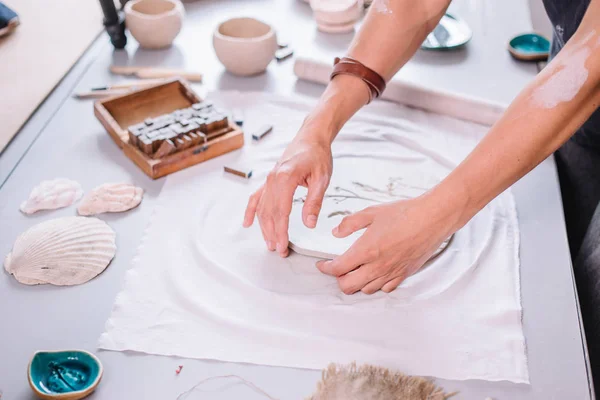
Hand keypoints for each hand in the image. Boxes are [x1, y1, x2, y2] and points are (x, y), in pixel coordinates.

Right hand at [243, 120, 333, 256]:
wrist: (311, 137)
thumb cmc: (318, 155)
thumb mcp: (322, 178)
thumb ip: (314, 202)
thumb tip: (309, 224)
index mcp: (286, 179)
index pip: (281, 212)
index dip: (281, 231)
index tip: (283, 246)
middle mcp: (273, 179)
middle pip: (269, 213)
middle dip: (272, 234)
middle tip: (279, 251)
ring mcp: (269, 179)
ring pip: (262, 208)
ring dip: (264, 227)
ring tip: (269, 244)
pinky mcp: (269, 179)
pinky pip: (256, 197)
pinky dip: (250, 211)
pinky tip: (247, 223)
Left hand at [316, 194, 458, 293]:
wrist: (433, 218)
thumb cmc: (405, 213)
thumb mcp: (371, 213)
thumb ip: (350, 224)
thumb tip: (336, 232)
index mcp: (366, 250)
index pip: (338, 269)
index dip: (325, 268)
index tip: (322, 264)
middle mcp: (377, 266)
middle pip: (348, 286)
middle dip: (338, 278)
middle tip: (338, 268)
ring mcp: (392, 273)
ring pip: (366, 290)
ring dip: (356, 282)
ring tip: (355, 270)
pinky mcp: (404, 274)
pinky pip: (385, 289)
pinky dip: (375, 285)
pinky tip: (375, 273)